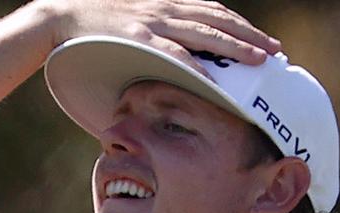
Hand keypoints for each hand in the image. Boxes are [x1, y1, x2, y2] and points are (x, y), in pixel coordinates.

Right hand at [43, 0, 281, 73]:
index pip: (213, 12)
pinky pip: (172, 53)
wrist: (63, 16)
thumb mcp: (136, 22)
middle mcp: (166, 10)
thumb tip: (180, 60)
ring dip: (234, 47)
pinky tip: (213, 78)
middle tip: (276, 52)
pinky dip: (195, 65)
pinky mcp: (138, 38)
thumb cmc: (99, 25)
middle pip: (217, 21)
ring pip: (203, 33)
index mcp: (167, 6)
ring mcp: (153, 22)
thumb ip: (159, 35)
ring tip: (259, 61)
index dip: (241, 26)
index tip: (263, 40)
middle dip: (250, 36)